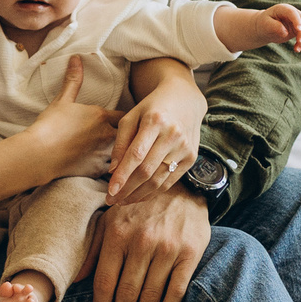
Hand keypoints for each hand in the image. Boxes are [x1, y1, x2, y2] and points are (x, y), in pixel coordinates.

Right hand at [25, 56, 120, 178]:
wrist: (40, 153)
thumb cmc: (50, 125)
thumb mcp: (62, 100)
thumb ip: (73, 80)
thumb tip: (76, 58)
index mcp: (101, 116)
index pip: (124, 115)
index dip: (125, 118)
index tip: (126, 120)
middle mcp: (107, 134)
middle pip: (128, 135)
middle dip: (128, 136)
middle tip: (131, 138)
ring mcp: (103, 153)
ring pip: (123, 153)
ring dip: (124, 154)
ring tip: (126, 157)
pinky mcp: (97, 170)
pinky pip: (114, 171)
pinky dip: (115, 171)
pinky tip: (115, 173)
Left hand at [88, 189, 208, 301]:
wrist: (184, 188)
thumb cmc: (141, 208)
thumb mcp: (113, 218)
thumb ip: (95, 247)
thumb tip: (77, 278)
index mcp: (118, 232)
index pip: (105, 279)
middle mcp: (141, 240)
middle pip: (126, 291)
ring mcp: (167, 247)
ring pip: (151, 294)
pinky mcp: (190, 252)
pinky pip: (176, 289)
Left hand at [107, 72, 203, 205]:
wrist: (184, 100)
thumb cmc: (152, 108)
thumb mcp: (131, 117)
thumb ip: (120, 142)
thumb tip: (113, 171)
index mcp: (155, 121)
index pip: (136, 154)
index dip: (122, 175)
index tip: (110, 191)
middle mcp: (173, 135)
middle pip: (147, 171)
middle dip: (127, 189)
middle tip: (111, 200)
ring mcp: (184, 148)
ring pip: (158, 180)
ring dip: (138, 195)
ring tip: (122, 201)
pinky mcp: (191, 158)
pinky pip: (170, 181)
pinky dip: (153, 192)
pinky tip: (139, 196)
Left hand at [258, 3, 300, 52]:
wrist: (265, 27)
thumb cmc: (264, 24)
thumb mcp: (266, 24)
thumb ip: (274, 27)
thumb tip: (285, 32)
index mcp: (283, 9)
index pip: (293, 13)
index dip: (297, 21)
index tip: (299, 30)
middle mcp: (293, 13)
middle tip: (299, 43)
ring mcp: (298, 21)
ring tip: (297, 50)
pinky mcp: (299, 30)